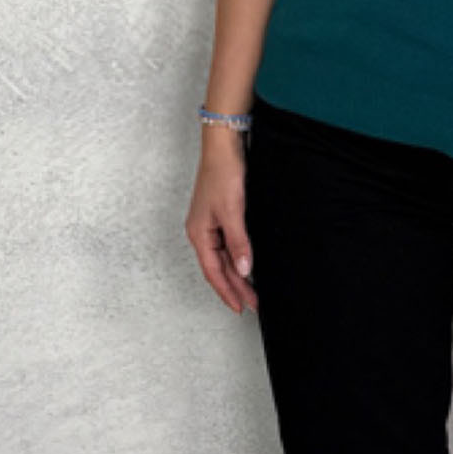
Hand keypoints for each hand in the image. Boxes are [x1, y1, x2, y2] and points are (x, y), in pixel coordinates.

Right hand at [185, 131, 258, 315]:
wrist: (225, 145)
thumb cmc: (223, 173)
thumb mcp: (232, 211)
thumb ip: (238, 242)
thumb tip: (244, 270)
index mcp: (199, 234)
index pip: (213, 272)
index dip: (227, 292)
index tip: (240, 308)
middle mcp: (202, 232)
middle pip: (218, 268)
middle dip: (235, 287)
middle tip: (253, 304)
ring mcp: (210, 223)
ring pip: (223, 257)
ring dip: (237, 274)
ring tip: (253, 290)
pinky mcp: (221, 214)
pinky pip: (228, 244)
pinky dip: (237, 257)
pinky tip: (247, 262)